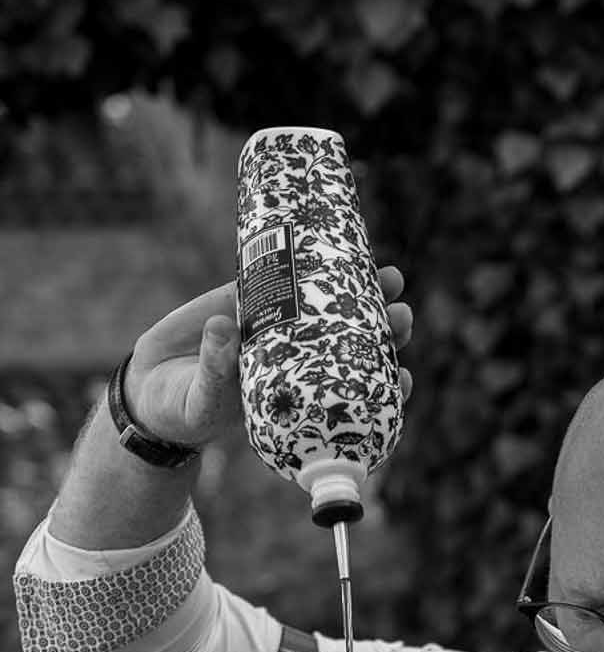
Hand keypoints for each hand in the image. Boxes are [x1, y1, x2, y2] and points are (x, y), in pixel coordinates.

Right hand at [122, 265, 414, 451]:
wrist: (151, 386)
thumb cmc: (183, 409)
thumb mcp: (199, 401)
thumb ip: (213, 371)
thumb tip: (224, 328)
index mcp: (297, 394)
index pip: (350, 391)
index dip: (382, 385)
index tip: (404, 378)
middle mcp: (297, 357)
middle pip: (352, 341)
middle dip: (383, 328)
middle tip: (401, 314)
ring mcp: (278, 323)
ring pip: (329, 303)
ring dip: (362, 289)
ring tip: (389, 277)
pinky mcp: (249, 295)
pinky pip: (285, 274)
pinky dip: (309, 258)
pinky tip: (336, 242)